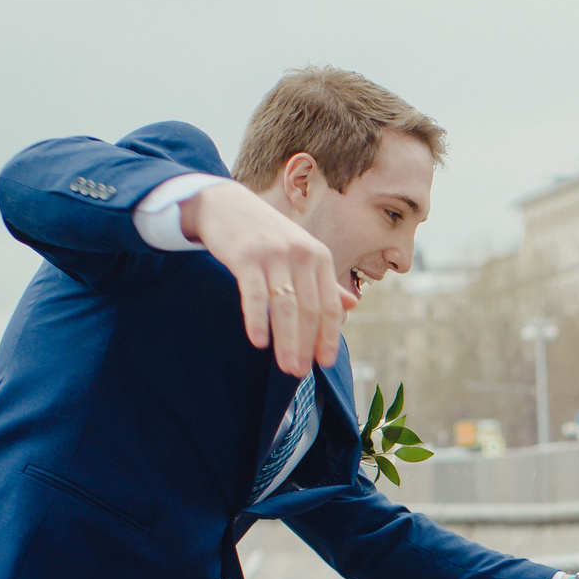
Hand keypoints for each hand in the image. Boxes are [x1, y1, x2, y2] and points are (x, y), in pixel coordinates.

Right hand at [184, 181, 342, 376]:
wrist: (226, 204)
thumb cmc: (267, 236)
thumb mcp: (301, 254)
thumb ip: (324, 281)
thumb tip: (352, 305)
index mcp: (319, 256)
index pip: (329, 305)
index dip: (328, 336)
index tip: (324, 363)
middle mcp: (301, 254)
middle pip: (308, 310)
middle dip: (306, 345)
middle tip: (299, 373)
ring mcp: (273, 254)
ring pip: (285, 307)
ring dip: (286, 341)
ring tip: (285, 367)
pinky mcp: (245, 255)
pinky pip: (254, 295)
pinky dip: (257, 320)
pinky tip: (259, 342)